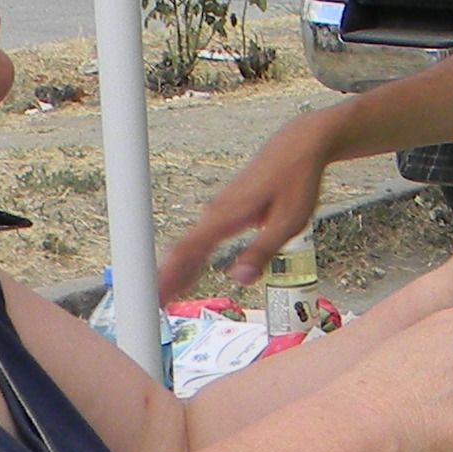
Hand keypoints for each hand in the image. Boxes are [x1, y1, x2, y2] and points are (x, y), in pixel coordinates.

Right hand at [159, 111, 329, 298]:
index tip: (156, 294)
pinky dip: (191, 260)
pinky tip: (189, 275)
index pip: (188, 250)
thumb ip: (263, 251)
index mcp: (228, 215)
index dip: (169, 274)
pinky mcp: (225, 210)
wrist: (299, 146)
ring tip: (163, 297)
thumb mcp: (288, 222)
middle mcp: (216, 212)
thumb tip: (240, 279)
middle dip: (166, 278)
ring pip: (190, 245)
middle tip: (153, 305)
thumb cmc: (297, 181)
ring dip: (176, 271)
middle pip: (183, 250)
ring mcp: (219, 210)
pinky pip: (200, 238)